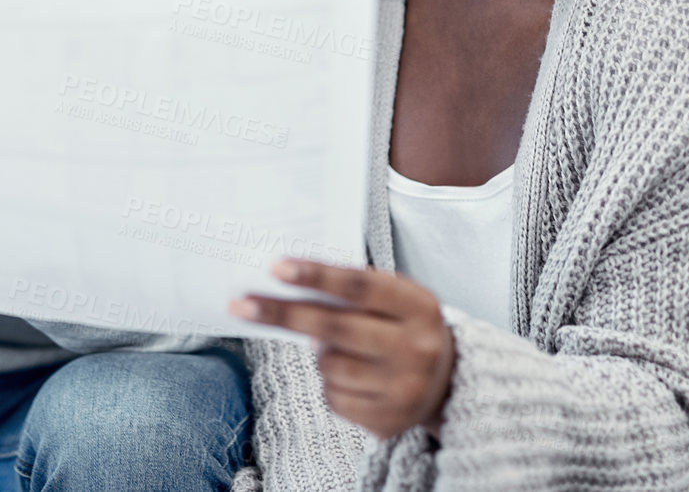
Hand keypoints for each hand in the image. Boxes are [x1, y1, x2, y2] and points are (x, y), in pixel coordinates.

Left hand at [230, 259, 454, 438]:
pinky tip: (352, 377)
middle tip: (241, 304)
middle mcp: (416, 347)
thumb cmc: (405, 327)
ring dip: (318, 354)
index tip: (276, 268)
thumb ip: (352, 291)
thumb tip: (287, 283)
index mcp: (419, 306)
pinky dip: (330, 384)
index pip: (359, 286)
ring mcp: (403, 388)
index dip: (316, 275)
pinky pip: (333, 397)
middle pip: (334, 327)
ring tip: (338, 348)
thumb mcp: (394, 299)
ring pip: (328, 365)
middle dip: (282, 314)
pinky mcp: (388, 420)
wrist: (447, 381)